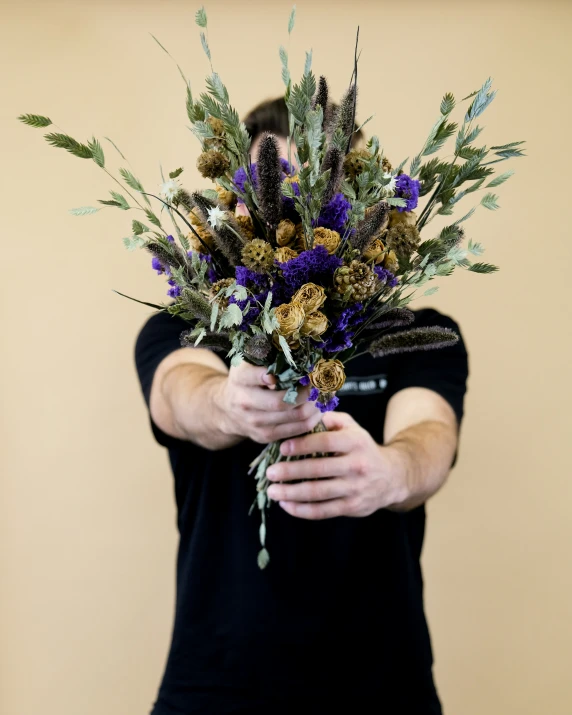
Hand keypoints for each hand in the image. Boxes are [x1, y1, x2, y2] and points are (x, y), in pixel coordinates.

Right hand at [214, 361, 321, 443]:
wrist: (226, 410)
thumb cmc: (245, 381)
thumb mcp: (247, 363)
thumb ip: (264, 354)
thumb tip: (297, 348)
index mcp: (239, 378)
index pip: (254, 375)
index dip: (274, 374)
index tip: (296, 368)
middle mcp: (244, 402)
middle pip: (282, 401)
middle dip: (308, 391)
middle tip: (322, 381)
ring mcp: (255, 422)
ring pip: (296, 416)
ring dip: (317, 404)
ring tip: (326, 393)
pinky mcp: (266, 436)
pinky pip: (298, 429)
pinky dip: (314, 417)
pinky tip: (319, 407)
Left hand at [265, 411, 408, 519]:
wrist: (391, 477)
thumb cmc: (362, 448)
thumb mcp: (352, 427)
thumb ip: (329, 419)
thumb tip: (304, 412)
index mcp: (355, 442)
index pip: (325, 442)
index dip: (302, 445)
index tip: (281, 448)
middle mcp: (357, 465)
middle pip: (318, 470)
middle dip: (290, 472)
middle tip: (269, 473)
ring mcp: (355, 488)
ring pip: (318, 493)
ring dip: (291, 493)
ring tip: (272, 491)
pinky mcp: (352, 507)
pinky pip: (323, 511)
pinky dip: (301, 510)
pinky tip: (286, 505)